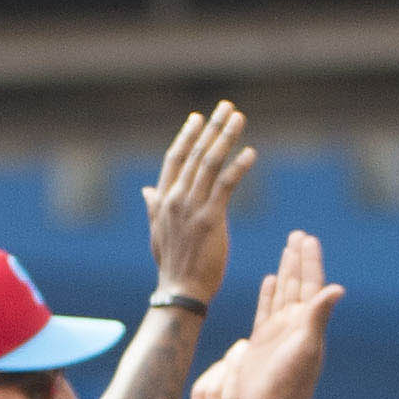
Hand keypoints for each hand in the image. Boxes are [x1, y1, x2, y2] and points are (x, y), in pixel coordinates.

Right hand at [140, 100, 257, 307]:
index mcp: (163, 200)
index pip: (174, 159)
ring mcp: (192, 208)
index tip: (198, 117)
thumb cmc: (172, 264)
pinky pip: (225, 186)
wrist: (180, 291)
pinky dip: (238, 167)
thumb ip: (154, 206)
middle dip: (211, 128)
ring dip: (226, 138)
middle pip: (195, 154)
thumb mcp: (158, 231)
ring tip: (239, 118)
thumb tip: (147, 189)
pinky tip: (251, 152)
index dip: (187, 136)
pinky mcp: (210, 219)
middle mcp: (175, 199)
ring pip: (209, 164)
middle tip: (226, 106)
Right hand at [239, 231, 341, 398]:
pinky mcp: (260, 341)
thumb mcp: (308, 345)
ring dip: (285, 270)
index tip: (309, 238)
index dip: (310, 261)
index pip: (311, 283)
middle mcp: (295, 323)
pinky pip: (265, 310)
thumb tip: (338, 289)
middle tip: (298, 234)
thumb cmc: (291, 381)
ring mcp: (278, 331)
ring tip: (287, 248)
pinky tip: (270, 280)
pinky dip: (269, 294)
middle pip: (298, 282)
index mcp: (308, 321)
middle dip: (298, 258)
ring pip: (283, 292)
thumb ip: (319, 315)